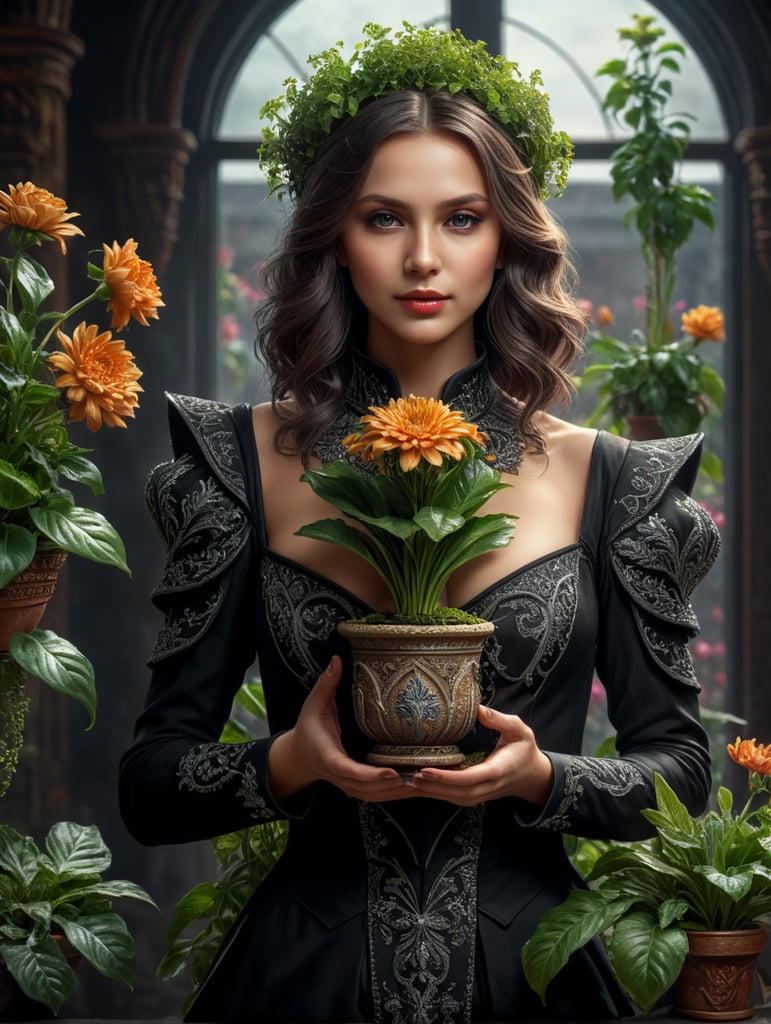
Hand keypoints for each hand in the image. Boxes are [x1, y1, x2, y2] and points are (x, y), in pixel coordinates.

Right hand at [268, 656, 414, 802]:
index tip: (392, 772)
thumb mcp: (313, 704)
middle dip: (392, 787)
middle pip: (367, 789)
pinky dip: (393, 794)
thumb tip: (336, 660)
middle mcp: (339, 776)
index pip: (350, 771)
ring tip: (421, 784)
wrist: (299, 756)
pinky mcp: (355, 787)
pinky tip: (413, 787)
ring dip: (396, 794)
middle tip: (418, 777)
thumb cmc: (308, 728)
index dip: (371, 775)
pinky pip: (375, 796)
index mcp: (329, 757)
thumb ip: (326, 684)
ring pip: (373, 796)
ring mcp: (347, 785)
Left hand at [408, 705, 553, 806]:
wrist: (533, 776)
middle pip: (458, 793)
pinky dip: (438, 794)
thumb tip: (478, 709)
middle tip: (410, 776)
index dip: (446, 777)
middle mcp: (488, 786)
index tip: (426, 769)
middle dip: (433, 787)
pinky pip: (456, 798)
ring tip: (410, 781)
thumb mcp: (518, 729)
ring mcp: (483, 794)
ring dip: (433, 793)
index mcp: (497, 770)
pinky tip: (422, 786)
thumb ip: (499, 719)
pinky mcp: (477, 795)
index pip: (469, 778)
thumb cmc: (525, 749)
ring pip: (455, 799)